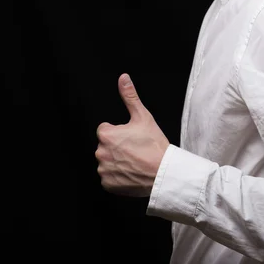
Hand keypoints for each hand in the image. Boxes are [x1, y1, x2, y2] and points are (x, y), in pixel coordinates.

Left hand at [95, 73, 169, 196]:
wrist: (163, 172)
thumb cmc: (154, 145)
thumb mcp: (143, 117)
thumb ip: (130, 96)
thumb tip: (123, 78)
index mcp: (106, 135)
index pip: (106, 130)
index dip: (120, 133)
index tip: (132, 138)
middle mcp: (100, 153)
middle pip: (106, 146)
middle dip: (117, 147)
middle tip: (136, 150)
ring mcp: (103, 170)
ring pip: (107, 162)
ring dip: (117, 162)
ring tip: (135, 162)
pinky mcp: (108, 184)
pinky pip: (109, 178)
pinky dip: (118, 177)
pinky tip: (132, 173)